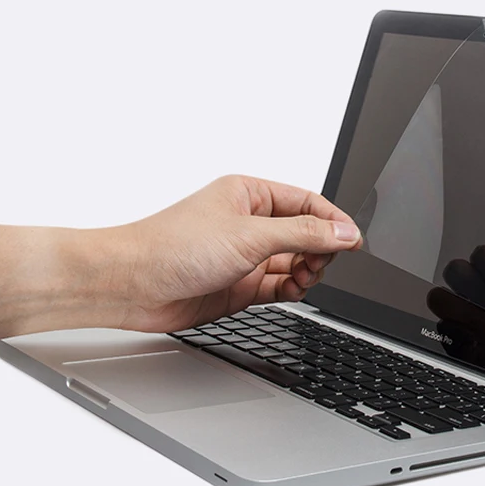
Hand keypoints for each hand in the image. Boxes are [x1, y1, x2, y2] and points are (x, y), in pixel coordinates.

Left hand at [114, 175, 361, 332]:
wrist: (131, 286)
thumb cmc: (172, 247)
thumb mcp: (250, 235)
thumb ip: (303, 234)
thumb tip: (344, 232)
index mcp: (250, 194)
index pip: (307, 203)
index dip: (333, 221)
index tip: (353, 240)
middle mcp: (249, 223)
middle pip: (305, 233)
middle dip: (319, 249)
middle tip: (319, 263)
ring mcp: (245, 255)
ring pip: (295, 262)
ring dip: (306, 271)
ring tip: (303, 278)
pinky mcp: (240, 285)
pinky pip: (279, 286)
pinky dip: (291, 290)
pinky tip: (292, 291)